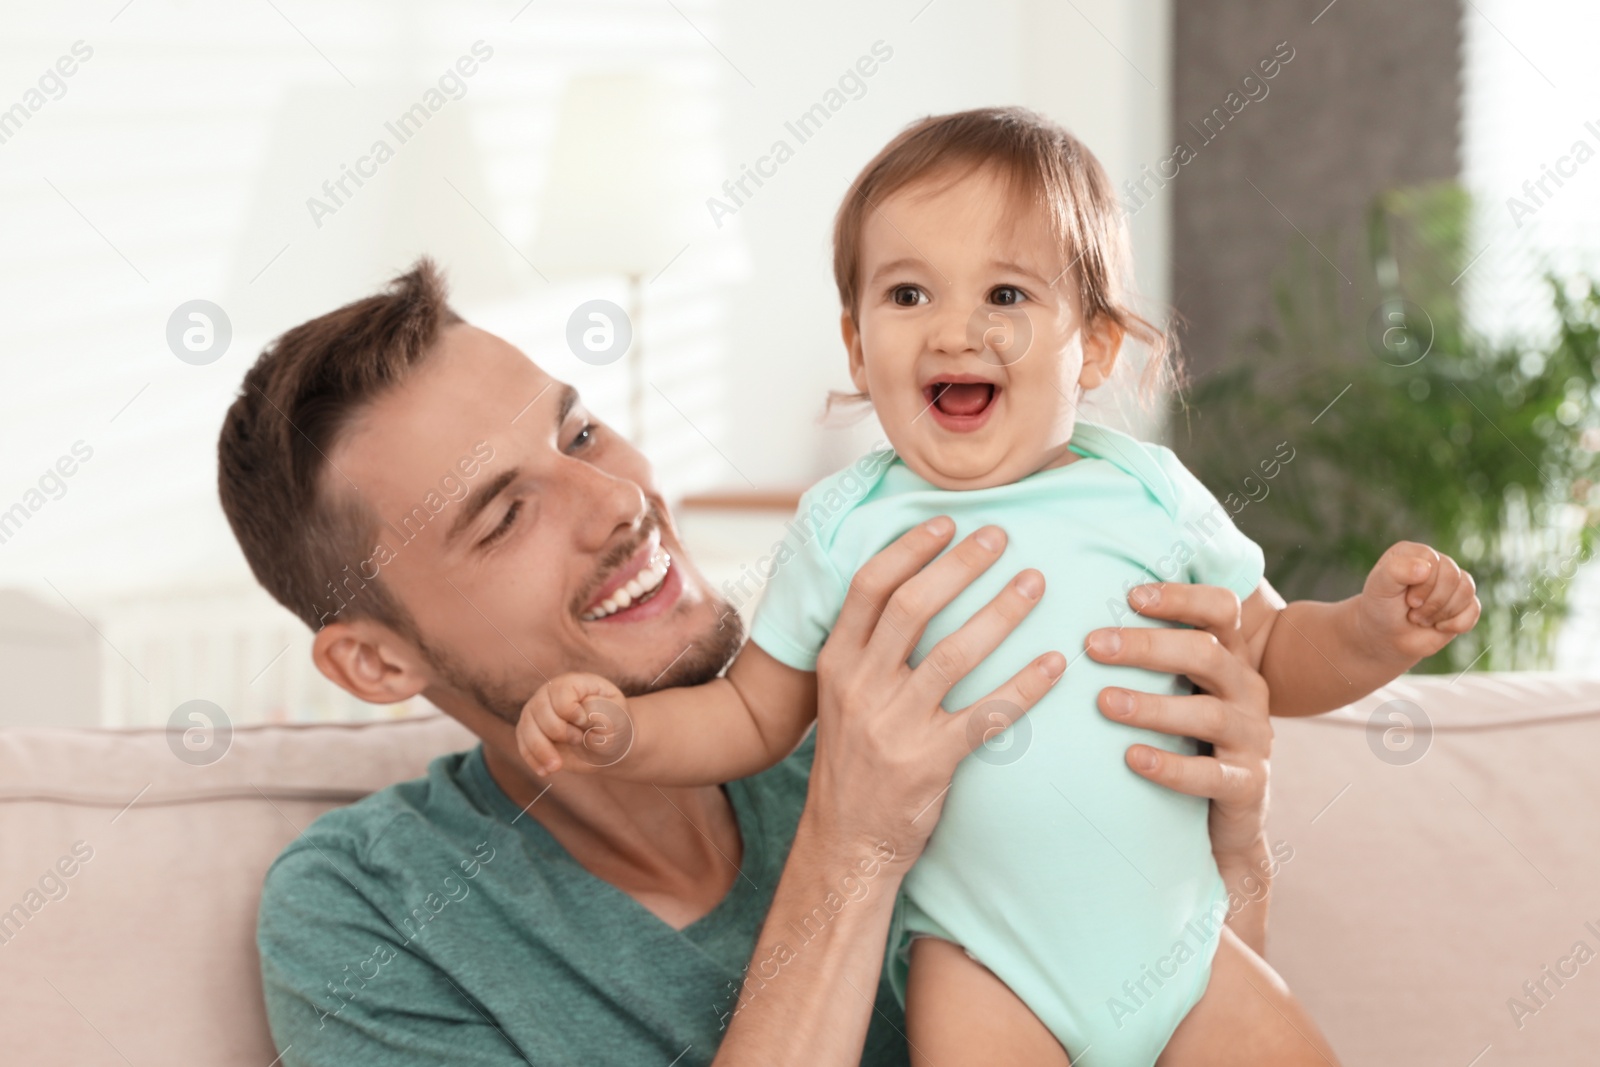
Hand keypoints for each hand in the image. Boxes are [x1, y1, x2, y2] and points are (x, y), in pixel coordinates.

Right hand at [515, 672, 634, 776]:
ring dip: (540, 749)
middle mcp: (551, 693)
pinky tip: (546, 771)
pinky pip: (523, 744)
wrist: (609, 745)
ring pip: (526, 727)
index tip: (585, 723)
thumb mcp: (617, 718)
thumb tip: (580, 715)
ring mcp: (538, 712)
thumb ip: (600, 713)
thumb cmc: (615, 727)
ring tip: (557, 767)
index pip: (560, 690)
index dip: (570, 711)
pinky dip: (533, 759)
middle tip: (578, 740)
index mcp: (575, 683)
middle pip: (539, 708)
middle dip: (557, 731)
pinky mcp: (532, 732)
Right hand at [806, 517, 1065, 868]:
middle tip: (999, 536)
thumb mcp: (840, 696)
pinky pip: (987, 714)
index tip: (947, 522)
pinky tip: (1056, 662)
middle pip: (912, 607)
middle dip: (959, 565)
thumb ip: (866, 648)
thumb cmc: (853, 760)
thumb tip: (906, 588)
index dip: (909, 548)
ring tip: (1034, 582)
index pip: (869, 587)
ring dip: (1001, 611)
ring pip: (954, 653)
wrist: (846, 840)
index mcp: (836, 662)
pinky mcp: (929, 760)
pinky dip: (1026, 684)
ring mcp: (894, 725)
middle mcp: (859, 687)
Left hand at [1085, 583, 1271, 869]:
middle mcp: (1248, 689)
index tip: (1131, 596)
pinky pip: (1209, 775)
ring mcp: (1252, 737)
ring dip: (1152, 706)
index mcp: (1231, 657)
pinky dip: (1170, 767)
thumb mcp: (1180, 688)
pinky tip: (1132, 758)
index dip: (1181, 598)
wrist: (1229, 813)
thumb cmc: (1189, 736)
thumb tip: (1086, 621)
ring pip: (1207, 714)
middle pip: (1206, 654)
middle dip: (1148, 647)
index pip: (1220, 610)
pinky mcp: (1247, 783)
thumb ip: (1152, 655)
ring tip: (1104, 702)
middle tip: (1093, 645)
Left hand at [1356, 541, 1480, 663]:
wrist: (1387, 636)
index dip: (1424, 585)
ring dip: (1442, 613)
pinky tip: (1438, 626)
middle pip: (1453, 576)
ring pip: (1467, 590)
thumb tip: (1426, 567)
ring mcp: (1451, 582)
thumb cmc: (1381, 608)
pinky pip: (1474, 608)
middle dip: (1433, 602)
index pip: (1433, 560)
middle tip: (1413, 614)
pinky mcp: (1463, 602)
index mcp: (1414, 552)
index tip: (1408, 601)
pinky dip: (1457, 623)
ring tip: (1422, 619)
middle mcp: (1435, 563)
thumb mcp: (1379, 587)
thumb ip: (1395, 571)